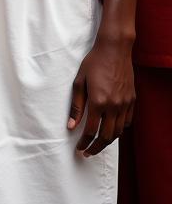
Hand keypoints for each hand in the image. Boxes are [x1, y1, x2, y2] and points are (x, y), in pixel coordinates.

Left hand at [68, 35, 134, 155]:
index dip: (84, 142)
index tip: (79, 148)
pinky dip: (120, 130)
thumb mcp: (79, 81)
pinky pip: (127, 122)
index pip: (91, 131)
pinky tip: (112, 130)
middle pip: (106, 137)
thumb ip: (76, 105)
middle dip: (96, 147)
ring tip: (98, 145)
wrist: (114, 50)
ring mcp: (125, 104)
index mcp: (98, 102)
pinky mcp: (132, 101)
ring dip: (108, 142)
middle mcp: (114, 106)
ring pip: (118, 132)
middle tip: (87, 153)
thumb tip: (71, 126)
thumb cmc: (93, 63)